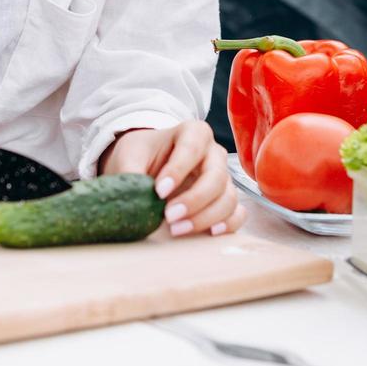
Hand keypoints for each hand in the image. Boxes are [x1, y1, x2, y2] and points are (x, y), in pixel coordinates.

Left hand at [99, 122, 245, 237]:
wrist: (147, 165)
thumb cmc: (141, 154)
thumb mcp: (129, 155)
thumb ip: (130, 172)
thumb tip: (135, 199)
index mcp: (193, 133)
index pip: (192, 148)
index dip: (178, 170)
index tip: (159, 191)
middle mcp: (213, 154)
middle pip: (216, 176)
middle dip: (194, 200)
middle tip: (169, 216)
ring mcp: (223, 177)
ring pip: (228, 198)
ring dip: (205, 217)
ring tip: (176, 229)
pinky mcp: (225, 199)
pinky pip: (237, 213)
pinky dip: (228, 224)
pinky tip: (209, 232)